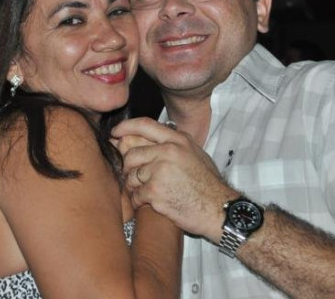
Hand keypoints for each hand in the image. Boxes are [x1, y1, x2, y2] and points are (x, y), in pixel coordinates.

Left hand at [112, 117, 237, 241]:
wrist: (219, 209)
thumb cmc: (208, 183)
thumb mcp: (195, 154)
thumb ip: (173, 143)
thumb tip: (148, 138)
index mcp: (177, 140)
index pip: (144, 125)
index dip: (125, 127)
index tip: (115, 133)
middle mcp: (168, 152)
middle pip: (131, 153)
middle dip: (129, 167)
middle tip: (135, 176)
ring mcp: (160, 171)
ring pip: (131, 175)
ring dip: (134, 186)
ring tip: (146, 192)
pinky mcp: (155, 192)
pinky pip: (135, 195)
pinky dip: (139, 201)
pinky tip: (149, 203)